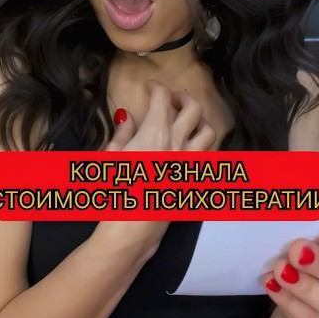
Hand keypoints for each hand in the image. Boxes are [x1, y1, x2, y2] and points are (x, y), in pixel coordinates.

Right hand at [92, 81, 216, 258]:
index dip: (156, 87)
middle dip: (182, 97)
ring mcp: (190, 164)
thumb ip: (122, 134)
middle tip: (171, 98)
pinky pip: (208, 157)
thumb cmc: (114, 192)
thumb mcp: (110, 157)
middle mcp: (178, 144)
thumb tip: (128, 117)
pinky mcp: (194, 181)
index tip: (149, 87)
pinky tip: (190, 149)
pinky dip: (202, 147)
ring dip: (199, 120)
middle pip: (193, 108)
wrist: (131, 230)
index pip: (162, 98)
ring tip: (186, 121)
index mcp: (155, 133)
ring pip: (208, 131)